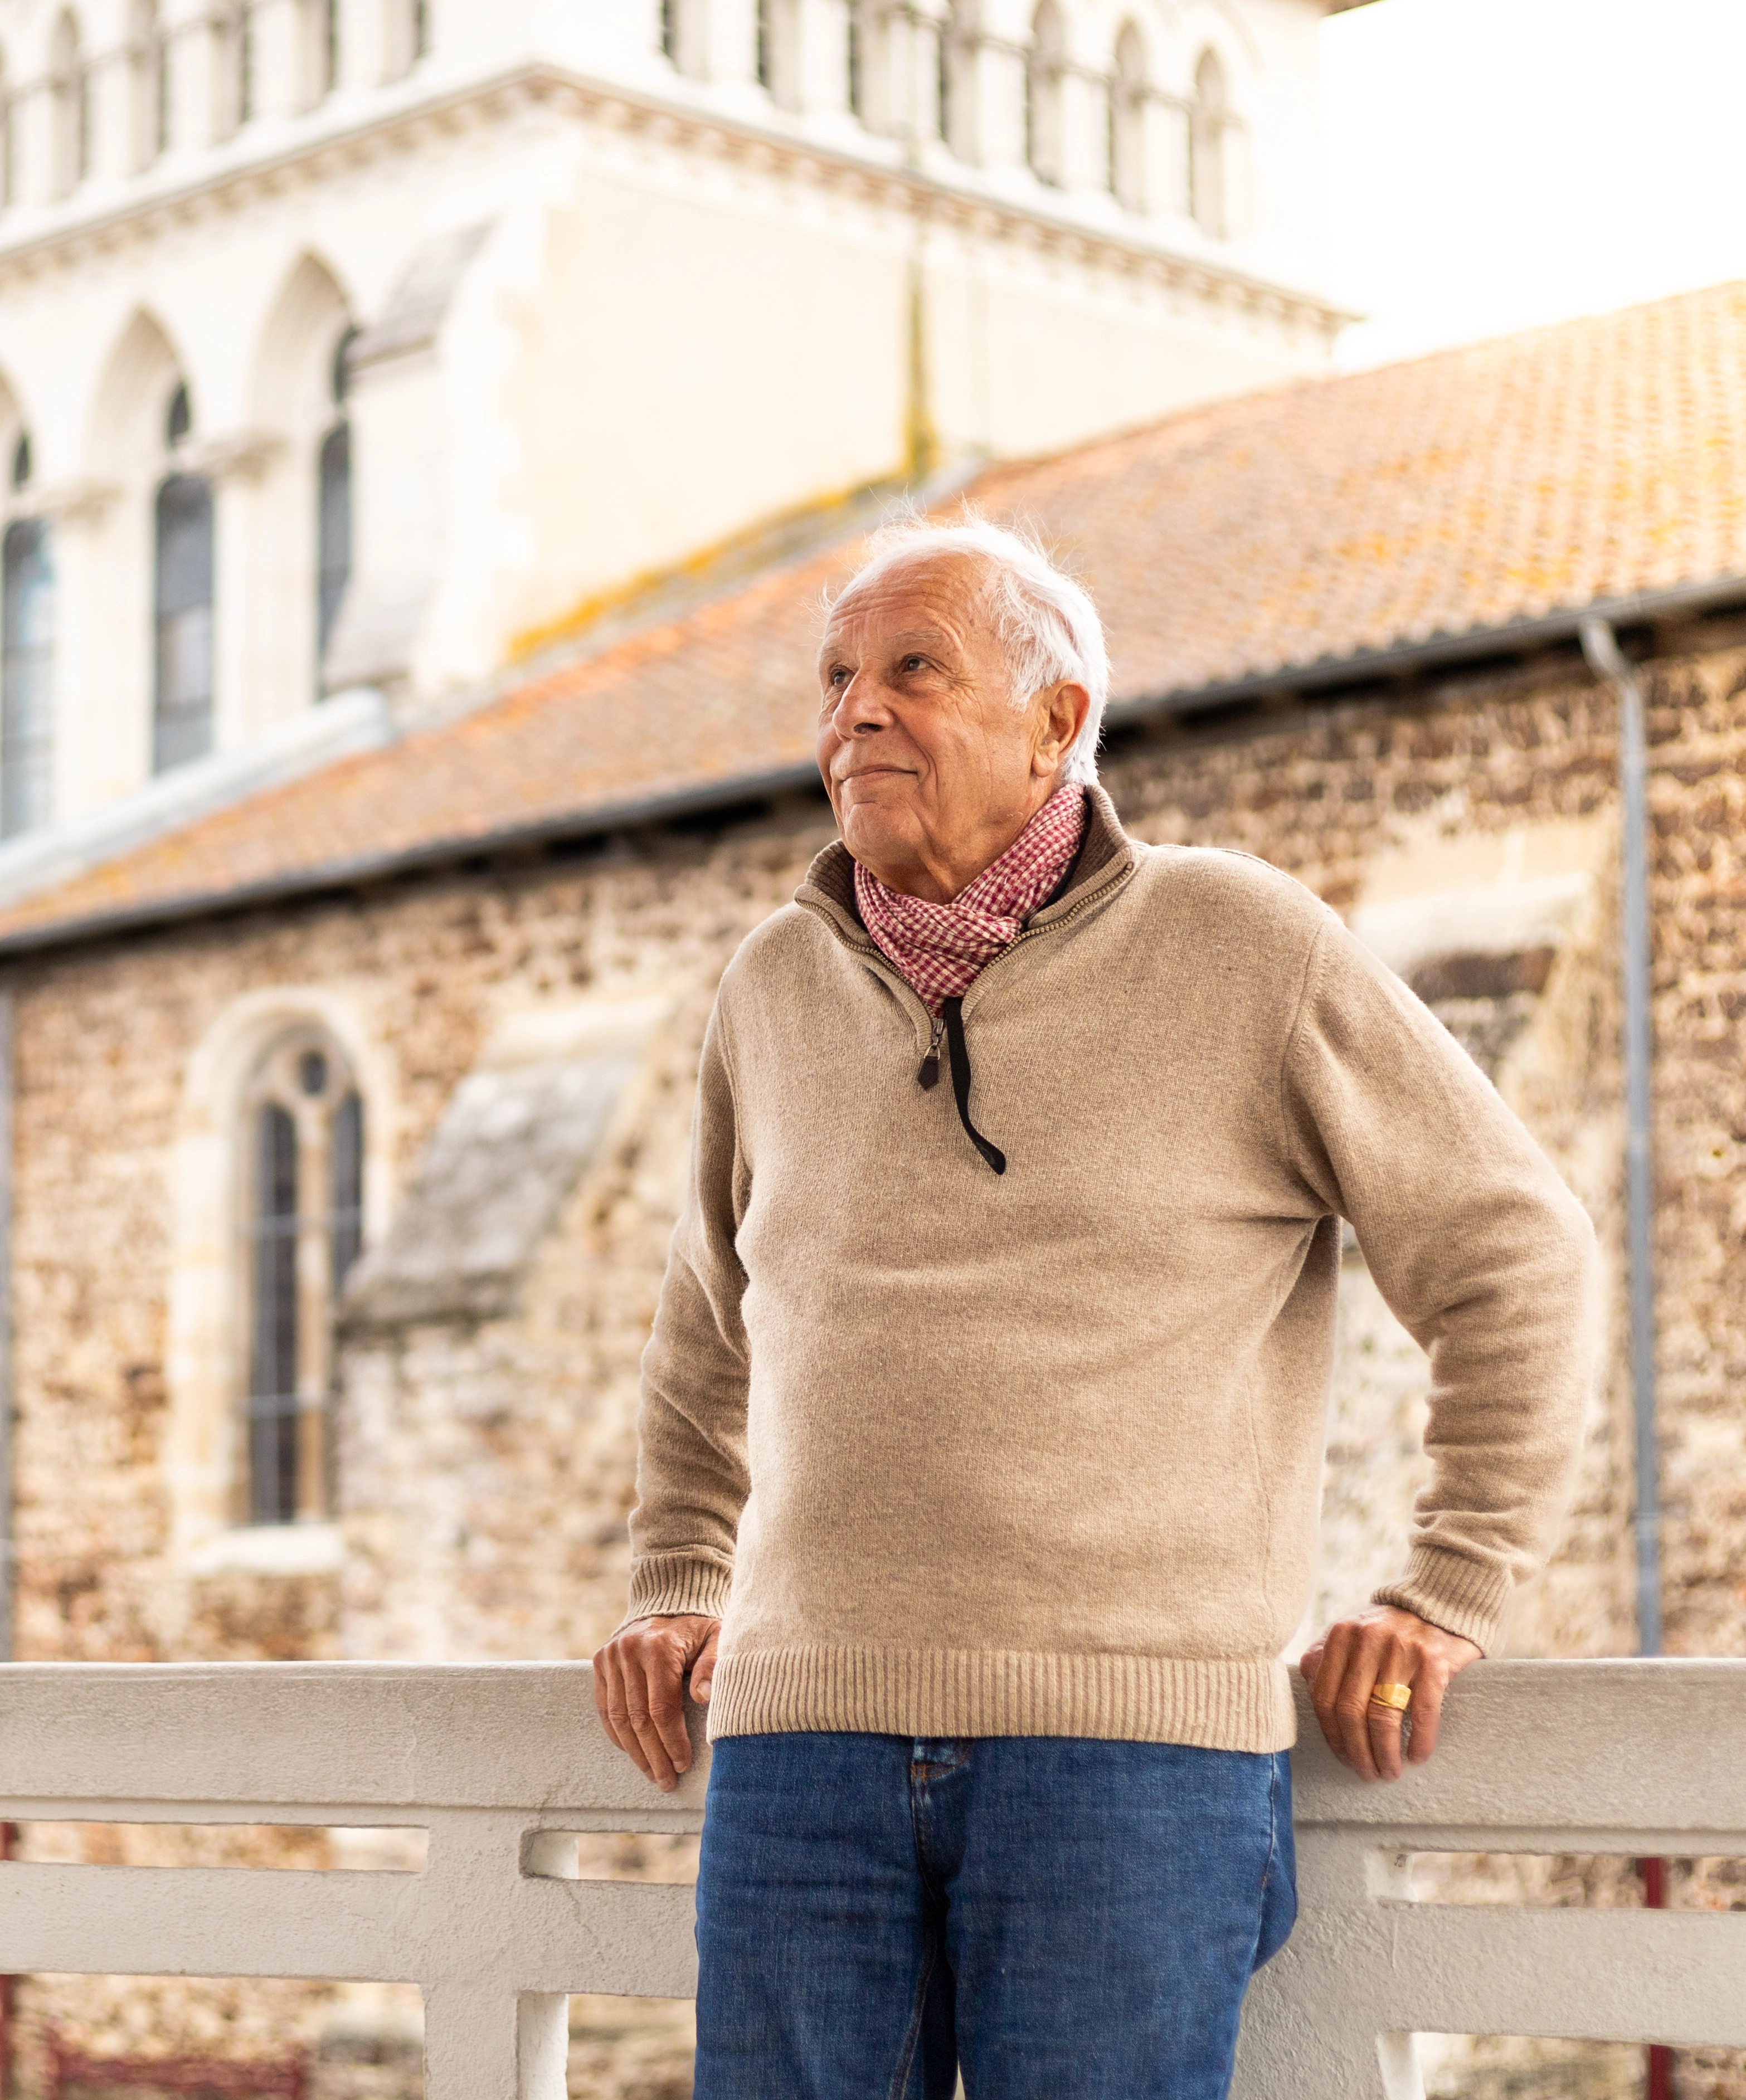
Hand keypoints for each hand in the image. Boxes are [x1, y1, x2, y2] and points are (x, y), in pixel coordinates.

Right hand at [592, 1614, 721, 1791]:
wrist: (668, 1601)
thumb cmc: (699, 1627)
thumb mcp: (717, 1638)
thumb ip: (712, 1666)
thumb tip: (703, 1697)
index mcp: (659, 1648)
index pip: (661, 1708)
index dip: (672, 1741)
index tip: (683, 1764)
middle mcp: (629, 1652)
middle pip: (638, 1719)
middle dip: (654, 1755)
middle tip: (667, 1781)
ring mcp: (611, 1657)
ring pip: (619, 1718)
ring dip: (635, 1752)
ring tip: (652, 1774)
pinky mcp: (599, 1661)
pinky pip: (605, 1707)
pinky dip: (617, 1734)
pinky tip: (633, 1752)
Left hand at [1300, 1605, 1481, 1781]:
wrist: (1438, 1604)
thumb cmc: (1388, 1630)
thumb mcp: (1351, 1633)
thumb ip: (1326, 1658)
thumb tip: (1310, 1694)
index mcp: (1340, 1635)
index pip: (1325, 1697)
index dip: (1332, 1735)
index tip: (1343, 1758)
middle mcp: (1367, 1639)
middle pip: (1351, 1711)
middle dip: (1357, 1751)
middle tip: (1367, 1774)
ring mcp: (1401, 1649)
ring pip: (1384, 1716)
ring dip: (1385, 1753)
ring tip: (1390, 1772)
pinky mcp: (1434, 1660)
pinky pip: (1423, 1712)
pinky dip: (1419, 1741)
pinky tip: (1416, 1757)